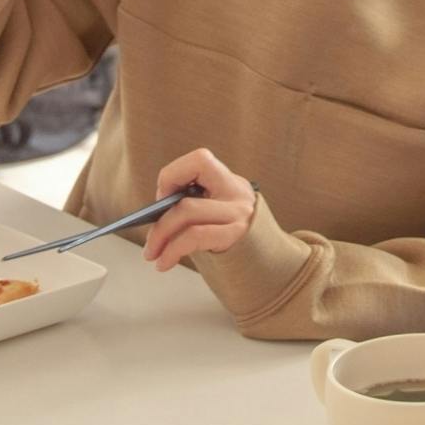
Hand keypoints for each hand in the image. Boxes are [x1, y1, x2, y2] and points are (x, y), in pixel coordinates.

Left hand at [142, 148, 257, 271]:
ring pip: (187, 214)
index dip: (174, 175)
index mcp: (231, 182)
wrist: (274, 265)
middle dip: (158, 220)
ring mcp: (239, 214)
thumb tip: (157, 212)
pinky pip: (195, 236)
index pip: (200, 160)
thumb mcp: (220, 214)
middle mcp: (237, 193)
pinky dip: (172, 251)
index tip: (163, 197)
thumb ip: (194, 206)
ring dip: (160, 237)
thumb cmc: (236, 242)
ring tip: (152, 255)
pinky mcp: (236, 236)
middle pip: (187, 195)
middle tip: (150, 241)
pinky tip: (164, 263)